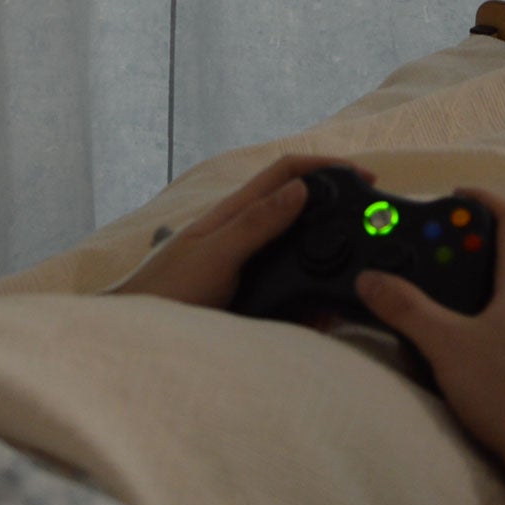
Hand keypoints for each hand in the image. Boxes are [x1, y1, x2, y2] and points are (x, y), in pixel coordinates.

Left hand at [107, 155, 374, 310]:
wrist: (134, 338)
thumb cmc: (165, 294)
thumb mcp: (215, 254)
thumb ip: (255, 223)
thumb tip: (300, 190)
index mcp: (233, 213)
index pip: (285, 172)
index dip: (324, 165)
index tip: (362, 175)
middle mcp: (241, 233)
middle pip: (297, 208)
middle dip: (334, 210)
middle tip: (370, 227)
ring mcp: (244, 264)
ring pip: (297, 251)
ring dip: (326, 258)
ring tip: (352, 278)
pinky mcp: (245, 296)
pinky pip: (288, 289)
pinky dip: (311, 298)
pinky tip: (325, 312)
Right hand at [353, 185, 504, 473]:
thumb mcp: (446, 346)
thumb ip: (406, 309)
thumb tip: (370, 278)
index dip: (486, 200)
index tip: (456, 193)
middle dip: (476, 246)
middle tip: (437, 250)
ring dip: (486, 282)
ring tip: (447, 294)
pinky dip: (497, 314)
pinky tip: (473, 340)